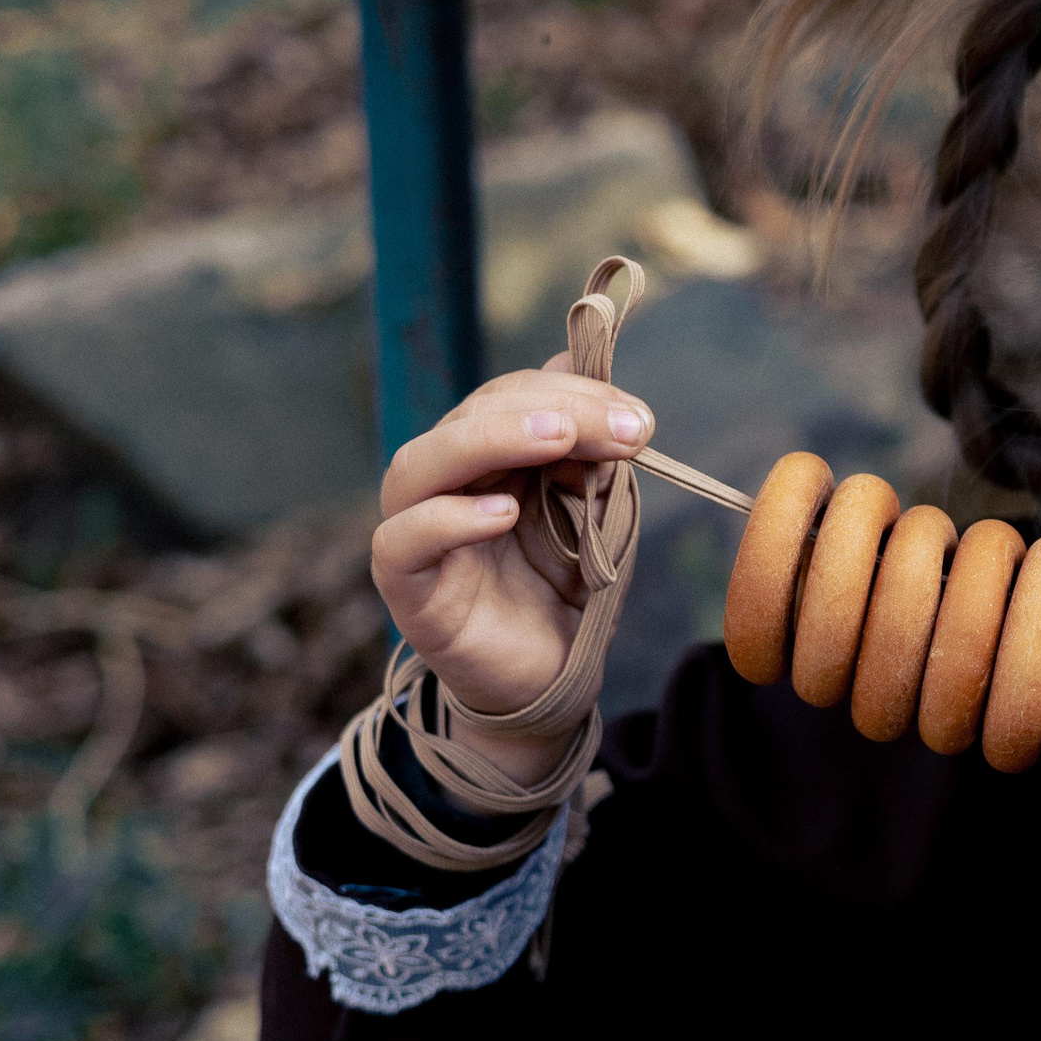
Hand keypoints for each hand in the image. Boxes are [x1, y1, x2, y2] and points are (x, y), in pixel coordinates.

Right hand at [369, 355, 654, 787]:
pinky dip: (446, 520)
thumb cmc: (566, 588)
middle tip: (625, 429)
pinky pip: (401, 543)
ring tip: (559, 439)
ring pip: (419, 465)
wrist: (553, 678)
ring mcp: (417, 533)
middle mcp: (443, 484)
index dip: (574, 394)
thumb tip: (580, 363)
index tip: (639, 418)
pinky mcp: (407, 588)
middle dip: (554, 411)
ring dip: (492, 440)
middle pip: (470, 417)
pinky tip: (503, 513)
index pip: (510, 396)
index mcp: (487, 457)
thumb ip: (587, 448)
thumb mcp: (592, 509)